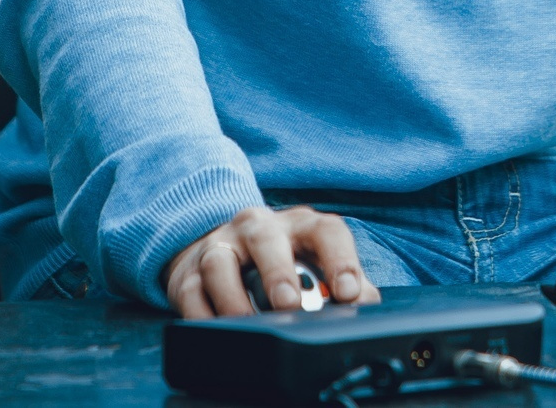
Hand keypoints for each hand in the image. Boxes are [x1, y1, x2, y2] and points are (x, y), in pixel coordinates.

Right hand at [165, 205, 379, 317]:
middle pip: (267, 239)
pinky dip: (201, 313)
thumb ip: (342, 281)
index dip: (340, 259)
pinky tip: (216, 329)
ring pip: (220, 262)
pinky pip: (190, 291)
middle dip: (278, 272)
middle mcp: (259, 227)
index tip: (348, 292)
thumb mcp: (314, 261)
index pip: (326, 231)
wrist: (220, 246)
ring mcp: (220, 246)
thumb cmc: (279, 258)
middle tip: (290, 305)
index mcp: (300, 225)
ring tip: (249, 322)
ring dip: (234, 296)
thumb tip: (367, 306)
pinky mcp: (188, 272)